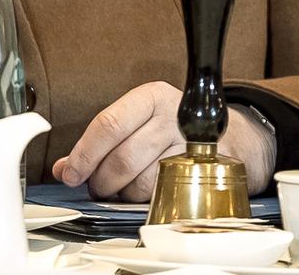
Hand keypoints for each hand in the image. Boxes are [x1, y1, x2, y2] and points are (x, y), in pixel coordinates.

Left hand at [50, 81, 275, 200]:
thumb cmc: (172, 128)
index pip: (108, 125)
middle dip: (101, 179)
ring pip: (145, 179)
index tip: (70, 172)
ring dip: (123, 193)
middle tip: (94, 187)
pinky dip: (146, 201)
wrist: (234, 136)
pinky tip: (140, 196)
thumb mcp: (137, 122)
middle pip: (124, 156)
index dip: (85, 153)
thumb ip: (100, 143)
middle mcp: (174, 117)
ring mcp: (193, 145)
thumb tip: (64, 169)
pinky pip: (167, 193)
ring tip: (118, 191)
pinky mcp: (207, 171)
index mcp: (150, 97)